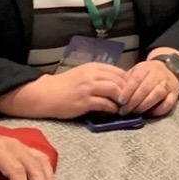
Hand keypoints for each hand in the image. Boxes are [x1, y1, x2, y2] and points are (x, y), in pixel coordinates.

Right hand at [0, 62, 127, 118]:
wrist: (46, 94)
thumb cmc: (65, 86)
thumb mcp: (83, 75)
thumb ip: (99, 77)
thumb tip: (118, 84)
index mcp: (93, 67)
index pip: (119, 71)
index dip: (129, 82)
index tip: (132, 91)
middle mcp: (92, 75)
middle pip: (119, 80)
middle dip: (129, 91)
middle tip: (133, 101)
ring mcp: (88, 88)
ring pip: (114, 90)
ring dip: (122, 100)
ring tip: (124, 107)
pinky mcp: (84, 101)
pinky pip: (104, 104)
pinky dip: (112, 109)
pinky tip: (113, 112)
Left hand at [126, 57, 178, 116]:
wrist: (170, 69)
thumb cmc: (148, 73)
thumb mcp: (137, 71)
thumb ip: (127, 80)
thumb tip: (115, 94)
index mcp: (146, 68)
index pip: (136, 79)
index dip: (128, 91)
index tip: (121, 101)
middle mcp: (158, 75)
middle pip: (146, 88)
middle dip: (134, 101)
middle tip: (125, 111)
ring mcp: (168, 84)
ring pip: (157, 94)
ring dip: (145, 105)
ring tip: (136, 112)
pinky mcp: (175, 94)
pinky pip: (169, 102)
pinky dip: (160, 110)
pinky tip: (150, 114)